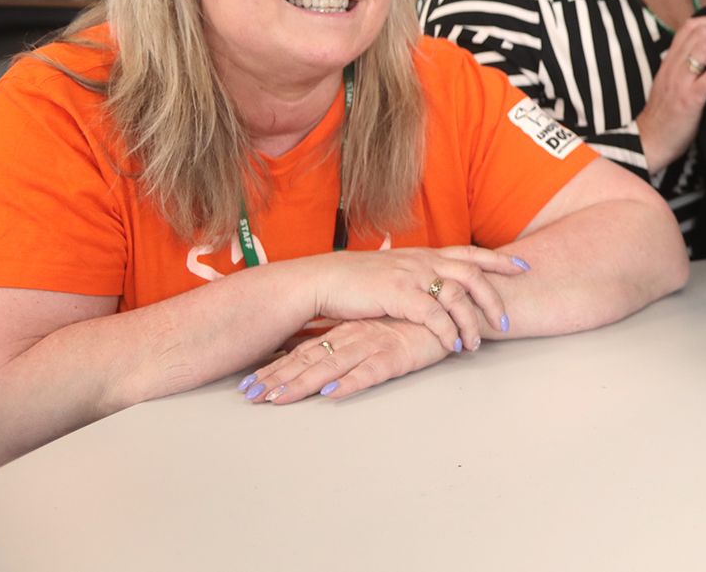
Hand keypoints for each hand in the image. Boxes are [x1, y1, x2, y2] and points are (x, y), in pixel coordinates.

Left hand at [241, 318, 452, 404]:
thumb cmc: (418, 319)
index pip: (305, 351)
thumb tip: (323, 352)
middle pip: (310, 360)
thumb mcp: (379, 325)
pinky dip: (350, 383)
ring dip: (303, 384)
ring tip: (277, 399)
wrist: (455, 306)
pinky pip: (370, 371)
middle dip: (278, 378)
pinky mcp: (399, 353)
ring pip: (332, 366)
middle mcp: (356, 336)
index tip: (249, 384)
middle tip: (250, 396)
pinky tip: (331, 393)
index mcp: (349, 330)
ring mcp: (375, 343)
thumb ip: (353, 336)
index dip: (277, 368)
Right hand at [301, 246, 528, 353]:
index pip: (470, 253)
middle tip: (505, 321)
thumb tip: (431, 280)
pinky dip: (447, 331)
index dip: (499, 260)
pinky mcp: (398, 295)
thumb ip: (416, 272)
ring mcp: (412, 276)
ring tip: (475, 345)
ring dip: (470, 322)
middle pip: (472, 275)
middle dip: (493, 298)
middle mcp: (423, 261)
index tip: (523, 267)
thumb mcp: (394, 269)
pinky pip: (433, 314)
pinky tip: (452, 345)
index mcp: (425, 254)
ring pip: (457, 296)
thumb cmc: (357, 279)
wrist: (324, 279)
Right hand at [636, 15, 705, 169]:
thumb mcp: (671, 83)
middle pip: (699, 33)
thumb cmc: (665, 114)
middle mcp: (673, 67)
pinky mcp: (689, 100)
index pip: (688, 28)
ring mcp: (680, 82)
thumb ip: (685, 67)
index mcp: (669, 61)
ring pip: (703, 49)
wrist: (650, 140)